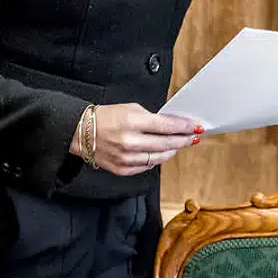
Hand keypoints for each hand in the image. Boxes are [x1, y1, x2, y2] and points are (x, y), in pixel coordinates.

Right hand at [73, 103, 199, 175]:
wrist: (80, 132)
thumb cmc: (106, 117)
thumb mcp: (131, 109)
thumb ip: (152, 118)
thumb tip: (173, 125)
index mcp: (132, 122)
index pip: (167, 126)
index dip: (185, 127)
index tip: (197, 127)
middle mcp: (130, 141)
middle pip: (167, 144)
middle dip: (184, 140)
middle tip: (194, 137)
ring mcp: (125, 158)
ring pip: (159, 158)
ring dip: (173, 151)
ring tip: (180, 145)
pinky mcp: (121, 169)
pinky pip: (146, 166)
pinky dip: (156, 159)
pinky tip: (161, 153)